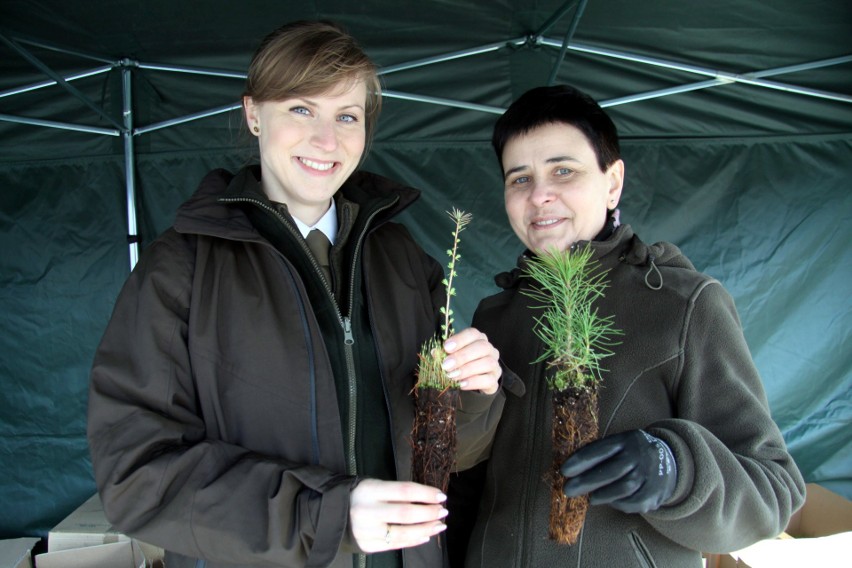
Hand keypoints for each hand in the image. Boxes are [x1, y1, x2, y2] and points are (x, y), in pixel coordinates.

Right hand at [350, 479, 447, 552]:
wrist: (334, 513)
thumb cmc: (363, 495)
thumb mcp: (377, 485)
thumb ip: (398, 493)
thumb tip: (429, 499)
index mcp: (371, 490)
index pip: (404, 491)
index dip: (426, 493)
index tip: (441, 496)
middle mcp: (367, 511)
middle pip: (406, 513)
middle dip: (429, 513)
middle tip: (443, 511)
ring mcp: (367, 531)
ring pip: (403, 533)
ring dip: (426, 529)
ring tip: (440, 526)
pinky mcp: (367, 545)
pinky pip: (395, 545)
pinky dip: (413, 541)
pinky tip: (426, 536)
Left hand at [441, 328, 500, 394]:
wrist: (473, 385)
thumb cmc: (460, 365)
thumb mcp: (450, 358)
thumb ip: (444, 354)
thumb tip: (435, 353)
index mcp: (478, 339)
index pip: (473, 334)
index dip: (460, 339)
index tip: (446, 348)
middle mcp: (490, 350)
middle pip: (482, 347)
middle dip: (462, 356)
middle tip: (446, 365)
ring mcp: (495, 365)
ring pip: (488, 363)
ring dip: (467, 369)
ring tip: (452, 376)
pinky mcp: (495, 381)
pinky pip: (489, 380)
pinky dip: (473, 382)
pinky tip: (461, 384)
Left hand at [560, 429, 676, 513]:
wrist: (670, 460)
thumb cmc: (631, 453)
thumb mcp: (620, 444)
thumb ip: (599, 453)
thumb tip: (570, 469)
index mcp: (627, 439)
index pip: (602, 449)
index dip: (581, 460)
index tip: (564, 471)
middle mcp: (640, 455)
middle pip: (611, 471)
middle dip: (587, 481)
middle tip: (568, 490)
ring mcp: (650, 473)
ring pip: (623, 488)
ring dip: (603, 495)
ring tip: (590, 498)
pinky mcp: (655, 492)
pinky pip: (634, 502)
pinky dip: (619, 503)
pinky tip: (611, 501)